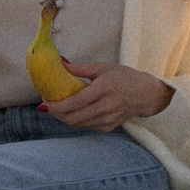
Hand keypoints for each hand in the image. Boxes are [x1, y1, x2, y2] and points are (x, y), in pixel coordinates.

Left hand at [46, 57, 171, 132]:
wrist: (146, 94)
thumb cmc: (124, 77)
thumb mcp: (103, 67)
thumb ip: (80, 68)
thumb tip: (60, 63)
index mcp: (104, 89)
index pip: (74, 102)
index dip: (56, 106)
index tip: (43, 103)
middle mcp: (106, 106)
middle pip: (73, 118)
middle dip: (56, 114)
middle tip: (48, 105)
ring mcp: (108, 119)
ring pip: (78, 124)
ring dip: (64, 118)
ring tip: (58, 107)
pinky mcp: (109, 127)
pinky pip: (86, 126)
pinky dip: (77, 120)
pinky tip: (74, 111)